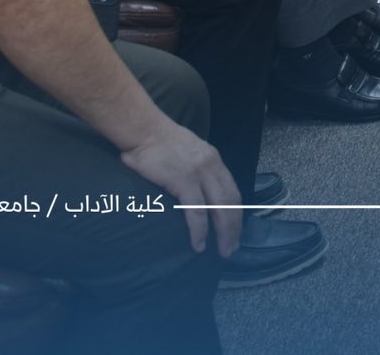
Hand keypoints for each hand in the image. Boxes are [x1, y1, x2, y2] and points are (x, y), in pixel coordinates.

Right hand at [118, 121, 239, 256]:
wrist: (143, 129)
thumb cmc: (158, 140)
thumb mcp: (189, 150)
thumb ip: (197, 166)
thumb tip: (197, 186)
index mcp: (213, 159)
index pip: (233, 190)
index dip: (237, 212)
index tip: (236, 229)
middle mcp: (212, 166)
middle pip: (231, 201)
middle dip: (234, 227)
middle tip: (232, 247)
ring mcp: (200, 173)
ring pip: (220, 208)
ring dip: (224, 232)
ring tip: (223, 250)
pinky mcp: (184, 181)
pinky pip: (197, 212)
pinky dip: (200, 231)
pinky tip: (199, 244)